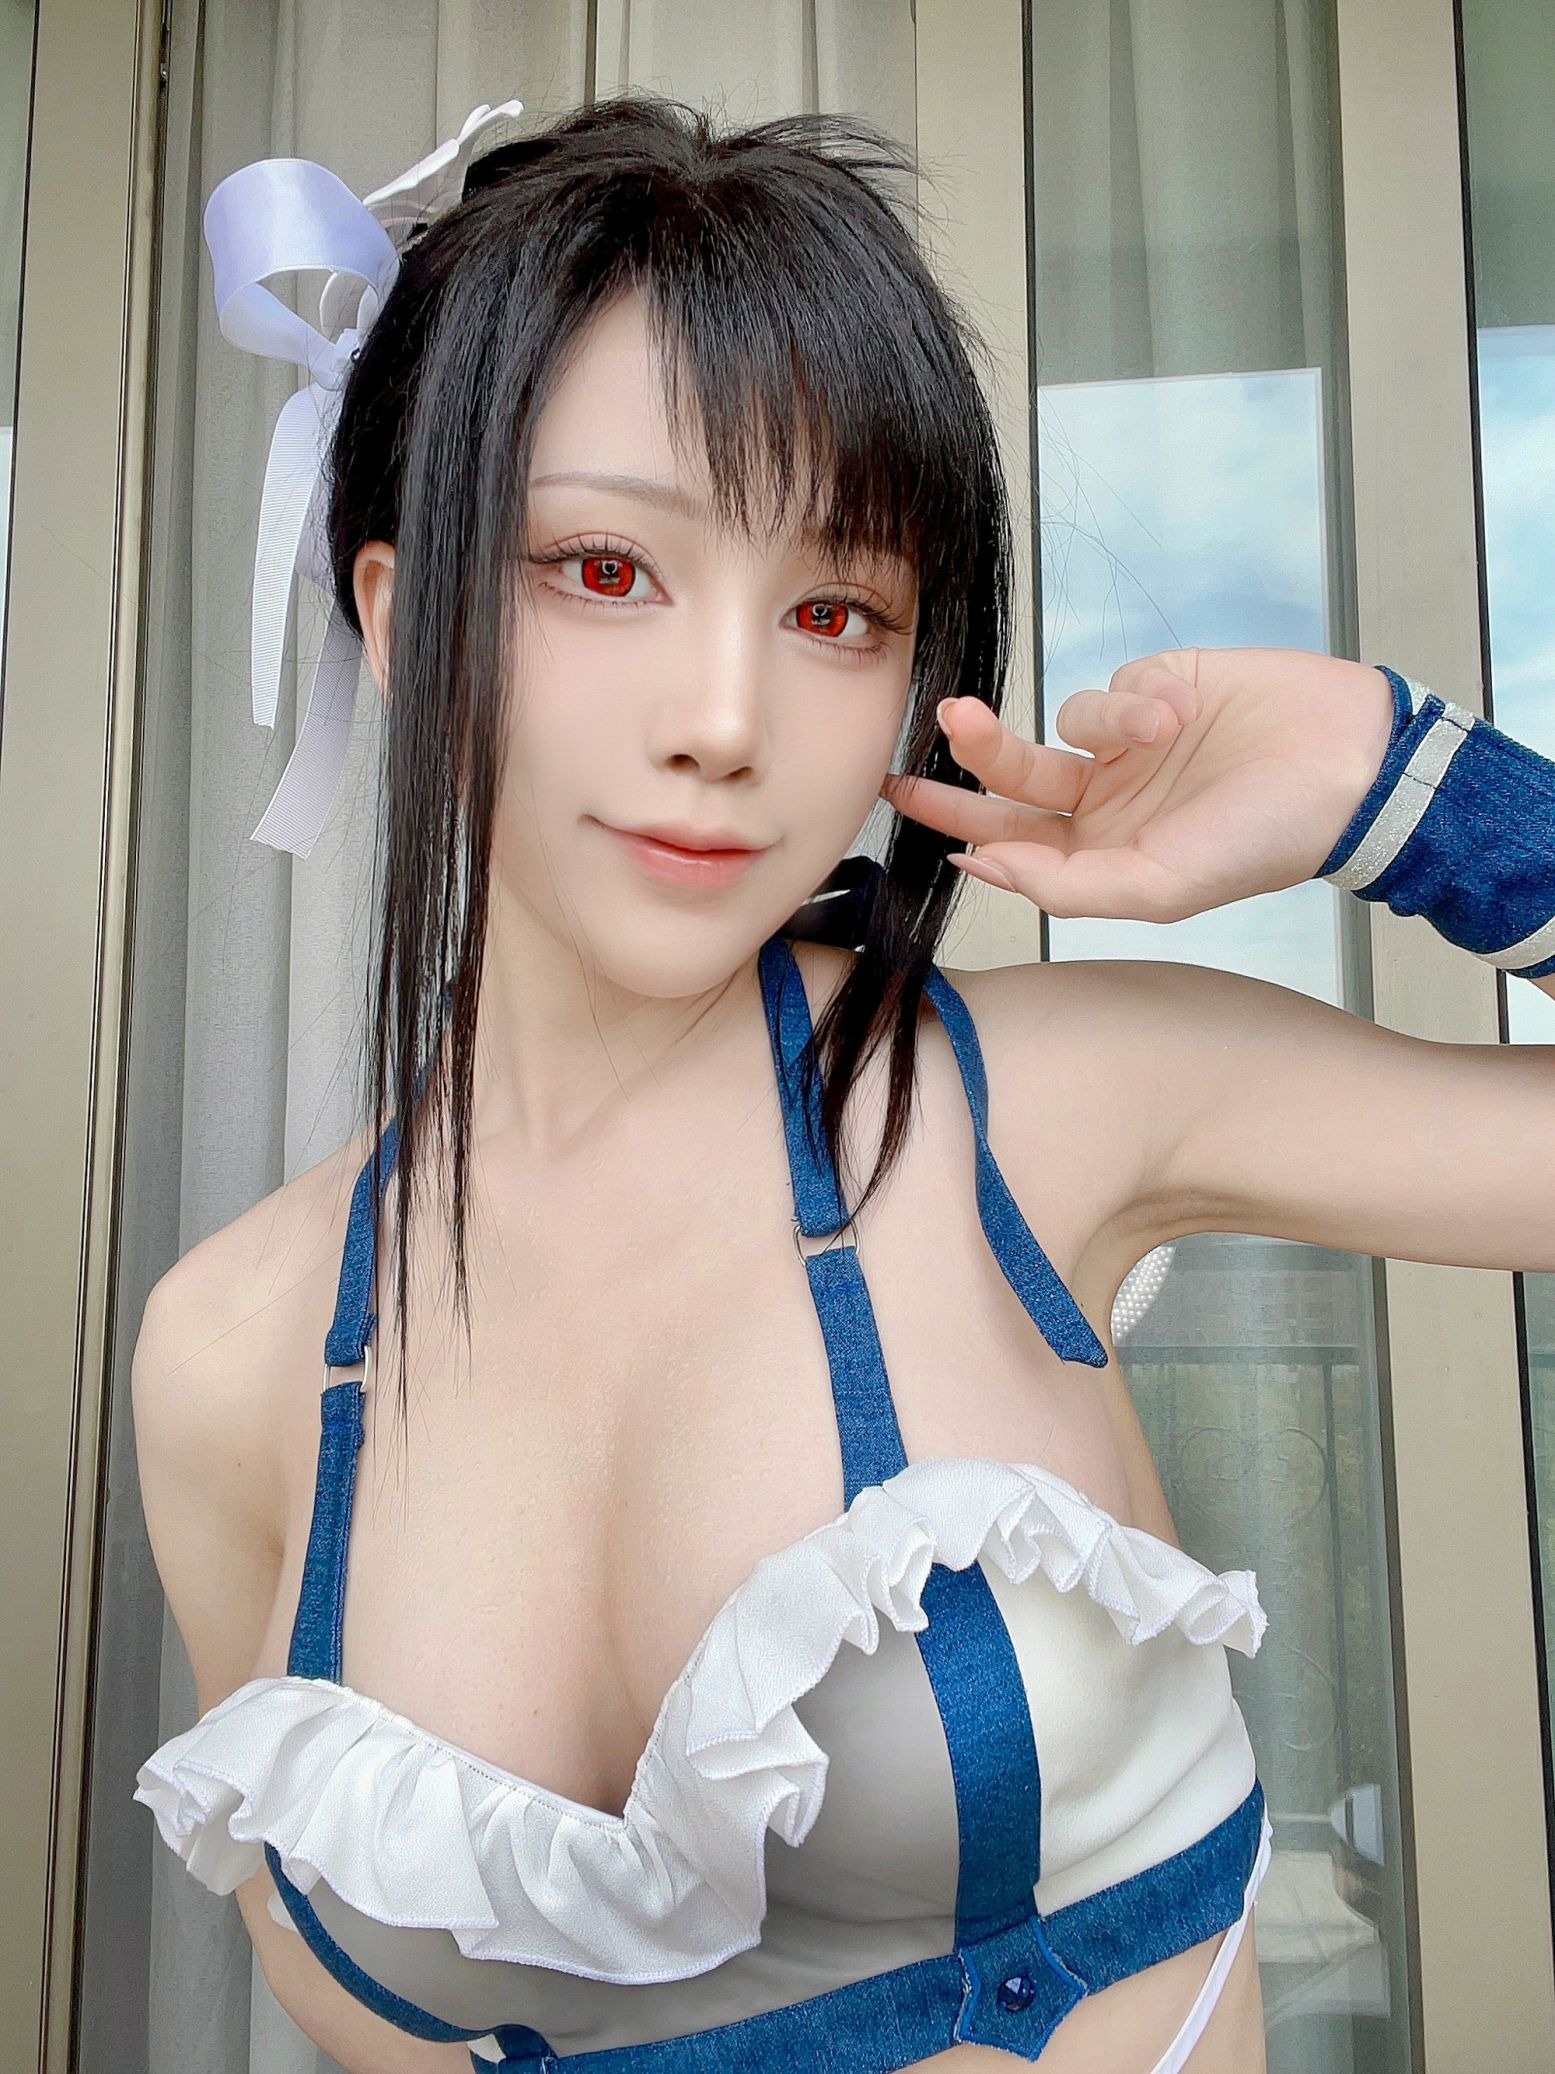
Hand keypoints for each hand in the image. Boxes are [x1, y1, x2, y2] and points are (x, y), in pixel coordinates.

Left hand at [879, 646, 1397, 922]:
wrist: (1346, 767)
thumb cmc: (1261, 841)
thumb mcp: (1156, 886)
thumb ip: (1062, 884)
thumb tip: (977, 863)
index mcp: (1100, 857)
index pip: (1009, 842)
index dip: (956, 823)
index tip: (906, 803)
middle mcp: (1105, 803)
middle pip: (1009, 784)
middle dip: (965, 765)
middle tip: (919, 747)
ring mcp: (1127, 746)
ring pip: (1058, 726)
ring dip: (1102, 723)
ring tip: (1166, 729)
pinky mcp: (1154, 688)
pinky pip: (1108, 687)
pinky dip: (1135, 701)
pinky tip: (1183, 711)